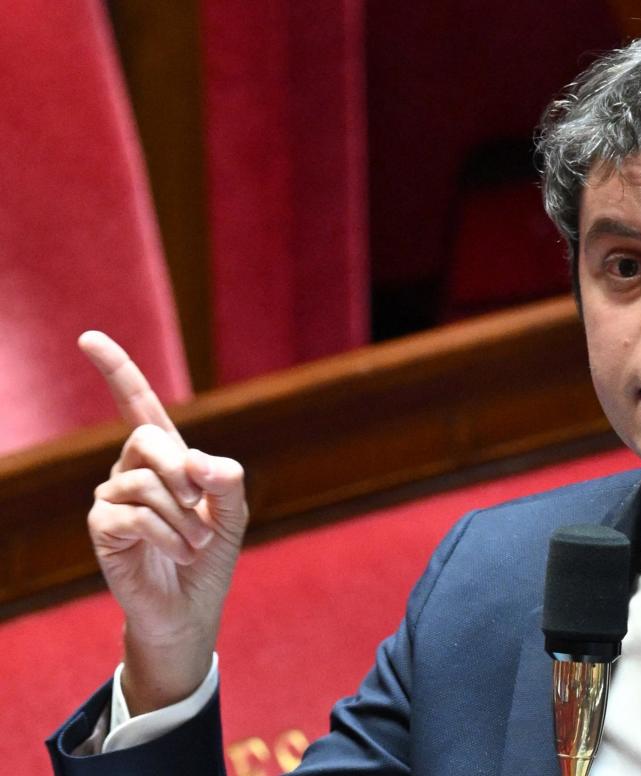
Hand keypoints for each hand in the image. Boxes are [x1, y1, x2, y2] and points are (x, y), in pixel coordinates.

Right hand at [80, 331, 248, 714]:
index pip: (137, 404)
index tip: (89, 337)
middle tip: (202, 507)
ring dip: (184, 518)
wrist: (192, 607)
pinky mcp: (102, 528)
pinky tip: (178, 554)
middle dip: (182, 471)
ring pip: (146, 483)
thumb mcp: (233, 512)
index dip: (117, 370)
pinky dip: (168, 536)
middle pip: (148, 438)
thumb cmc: (211, 555)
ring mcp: (111, 497)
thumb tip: (193, 459)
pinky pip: (135, 516)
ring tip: (196, 544)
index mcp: (165, 456)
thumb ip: (226, 479)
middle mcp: (131, 469)